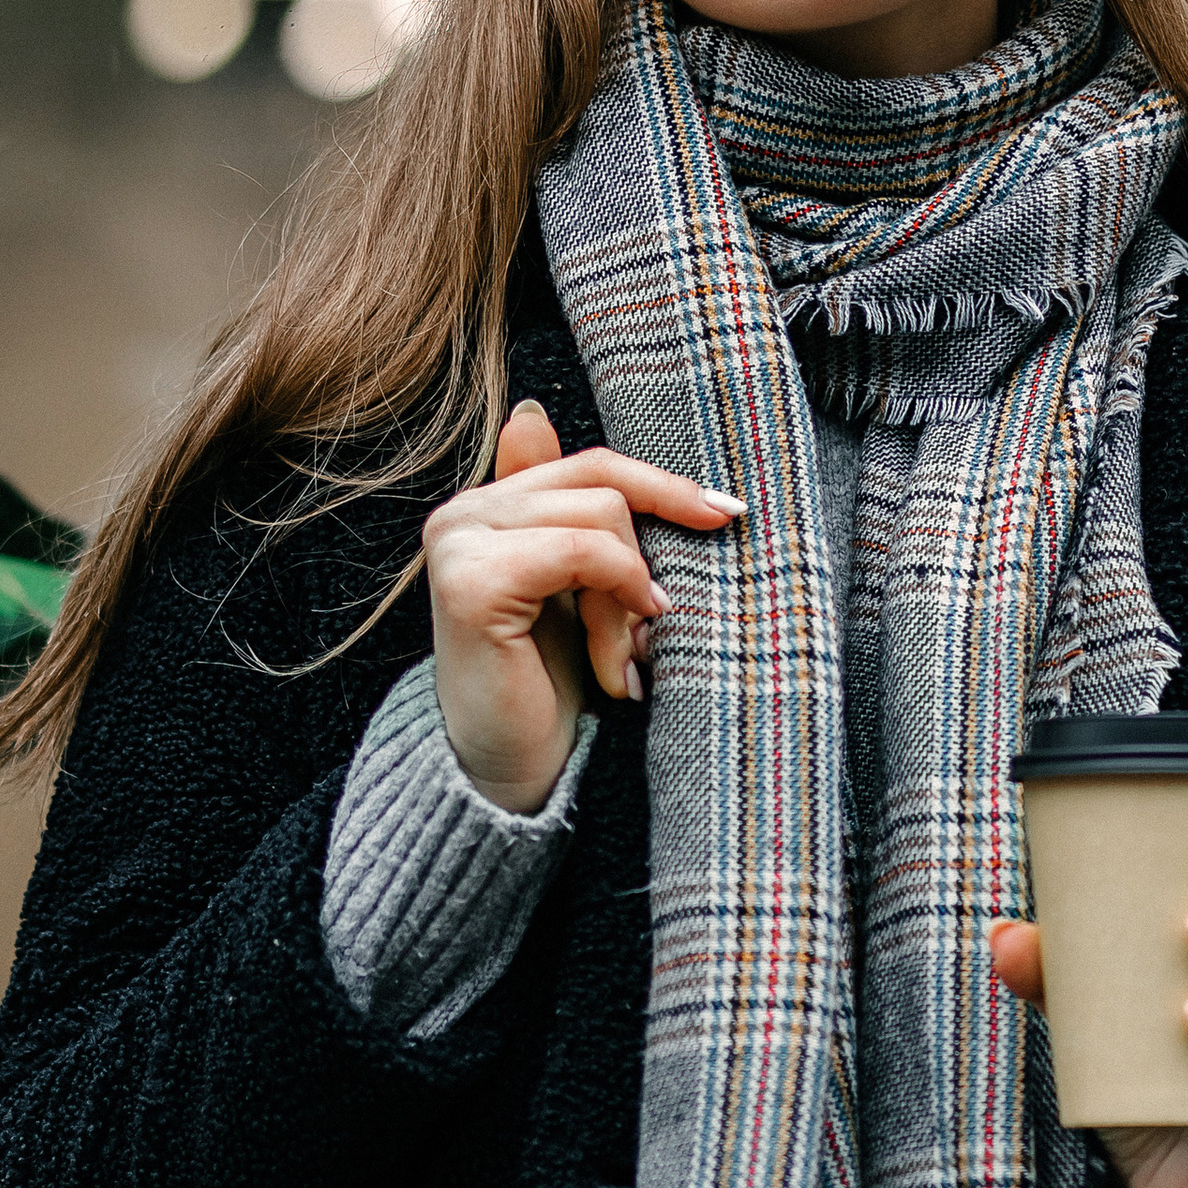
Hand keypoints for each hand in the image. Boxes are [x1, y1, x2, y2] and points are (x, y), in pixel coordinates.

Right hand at [421, 402, 741, 811]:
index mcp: (485, 507)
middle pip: (601, 481)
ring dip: (631, 595)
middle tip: (662, 618)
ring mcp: (460, 543)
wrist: (505, 775)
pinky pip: (584, 554)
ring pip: (601, 518)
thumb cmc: (546, 686)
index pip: (591, 463)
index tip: (728, 513)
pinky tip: (617, 657)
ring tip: (627, 657)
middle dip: (649, 551)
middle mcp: (460, 514)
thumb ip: (562, 511)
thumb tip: (530, 412)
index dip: (663, 484)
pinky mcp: (472, 581)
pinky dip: (618, 599)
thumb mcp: (572, 590)